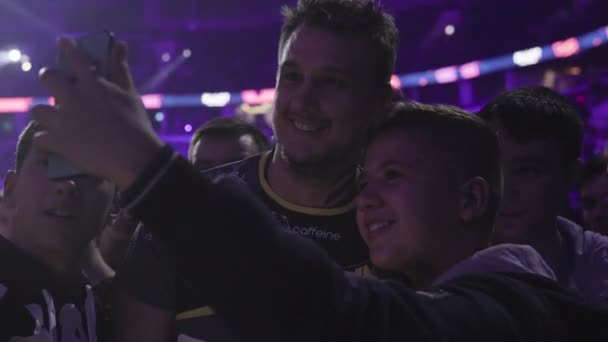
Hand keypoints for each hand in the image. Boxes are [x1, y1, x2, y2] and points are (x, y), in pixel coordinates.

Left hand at [31, 38, 163, 188]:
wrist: (134, 157)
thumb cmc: (136, 123)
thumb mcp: (130, 93)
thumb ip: (120, 68)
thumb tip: (119, 43)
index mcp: (92, 84)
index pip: (74, 57)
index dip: (67, 47)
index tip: (64, 42)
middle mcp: (73, 98)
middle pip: (48, 77)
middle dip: (52, 80)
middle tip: (61, 90)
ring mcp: (63, 120)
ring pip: (38, 110)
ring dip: (46, 114)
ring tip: (56, 120)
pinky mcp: (58, 142)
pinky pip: (40, 138)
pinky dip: (47, 141)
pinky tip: (57, 143)